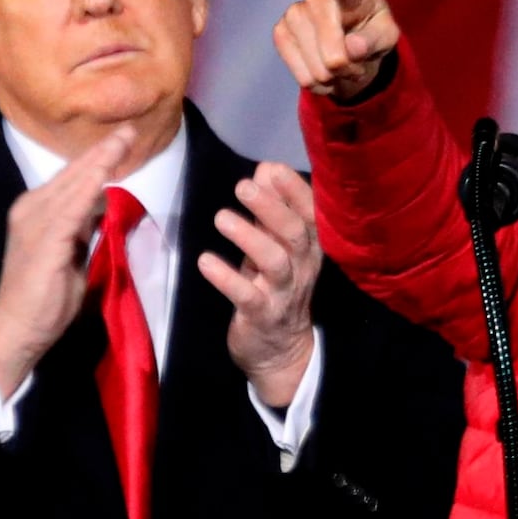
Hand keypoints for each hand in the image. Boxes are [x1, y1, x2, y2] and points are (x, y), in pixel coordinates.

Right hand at [0, 126, 136, 395]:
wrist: (16, 329)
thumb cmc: (45, 298)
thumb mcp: (71, 254)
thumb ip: (82, 228)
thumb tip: (101, 207)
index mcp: (37, 211)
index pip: (71, 178)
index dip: (97, 158)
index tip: (122, 138)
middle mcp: (30, 208)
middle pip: (73, 173)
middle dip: (103, 151)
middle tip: (130, 128)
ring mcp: (33, 222)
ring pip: (73, 184)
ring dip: (100, 161)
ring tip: (124, 140)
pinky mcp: (42, 240)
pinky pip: (71, 209)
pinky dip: (89, 189)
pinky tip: (106, 174)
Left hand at [198, 162, 321, 406]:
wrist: (279, 350)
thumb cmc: (275, 286)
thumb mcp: (276, 246)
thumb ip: (270, 211)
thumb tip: (263, 170)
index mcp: (310, 247)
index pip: (311, 213)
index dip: (294, 189)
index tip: (270, 168)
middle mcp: (302, 267)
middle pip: (295, 234)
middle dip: (271, 207)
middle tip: (242, 187)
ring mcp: (284, 293)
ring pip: (275, 262)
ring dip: (249, 237)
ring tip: (222, 218)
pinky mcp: (262, 316)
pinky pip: (247, 296)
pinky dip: (226, 277)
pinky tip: (206, 261)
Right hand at [273, 0, 397, 99]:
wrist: (348, 42)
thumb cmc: (370, 33)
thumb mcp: (385, 37)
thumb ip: (373, 40)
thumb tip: (353, 48)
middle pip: (332, 51)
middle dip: (348, 68)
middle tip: (357, 67)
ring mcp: (294, 13)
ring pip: (317, 69)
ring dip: (334, 78)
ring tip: (341, 67)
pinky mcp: (281, 33)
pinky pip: (304, 78)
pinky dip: (320, 85)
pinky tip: (324, 71)